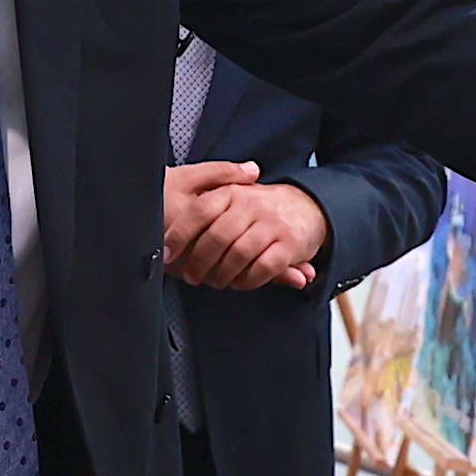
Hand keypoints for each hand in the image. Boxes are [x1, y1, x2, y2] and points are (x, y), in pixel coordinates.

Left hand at [165, 174, 327, 292]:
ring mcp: (272, 224)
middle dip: (198, 263)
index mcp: (231, 192)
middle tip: (191, 277)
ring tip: (216, 282)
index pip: (200, 211)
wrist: (308, 205)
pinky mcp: (290, 244)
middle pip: (217, 237)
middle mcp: (251, 204)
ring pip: (239, 254)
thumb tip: (169, 237)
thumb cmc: (259, 208)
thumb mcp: (232, 199)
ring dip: (222, 275)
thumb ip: (205, 213)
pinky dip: (248, 280)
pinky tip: (240, 282)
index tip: (167, 255)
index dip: (179, 235)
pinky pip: (263, 268)